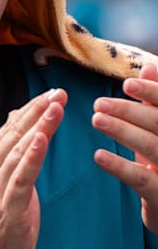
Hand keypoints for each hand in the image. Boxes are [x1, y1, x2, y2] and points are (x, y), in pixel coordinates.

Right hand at [0, 89, 62, 248]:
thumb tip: (21, 126)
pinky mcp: (8, 207)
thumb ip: (14, 157)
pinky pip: (21, 177)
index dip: (31, 110)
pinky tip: (41, 139)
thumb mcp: (9, 185)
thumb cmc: (4, 226)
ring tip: (56, 107)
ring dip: (39, 126)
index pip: (9, 129)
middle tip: (59, 92)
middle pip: (14, 134)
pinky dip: (31, 156)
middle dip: (38, 111)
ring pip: (19, 150)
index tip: (52, 93)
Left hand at [93, 63, 157, 232]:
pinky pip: (142, 179)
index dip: (153, 93)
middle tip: (98, 103)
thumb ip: (155, 103)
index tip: (127, 84)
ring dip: (123, 131)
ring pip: (152, 147)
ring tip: (96, 119)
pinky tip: (98, 155)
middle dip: (130, 111)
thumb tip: (148, 68)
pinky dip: (120, 166)